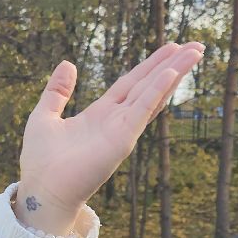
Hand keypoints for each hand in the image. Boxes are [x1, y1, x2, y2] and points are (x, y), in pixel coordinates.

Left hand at [15, 41, 205, 235]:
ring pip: (153, 93)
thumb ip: (58, 91)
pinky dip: (157, 91)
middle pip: (149, 85)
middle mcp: (116, 120)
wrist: (42, 191)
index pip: (132, 84)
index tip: (170, 48)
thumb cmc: (41, 162)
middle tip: (196, 45)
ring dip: (174, 72)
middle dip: (172, 64)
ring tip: (195, 51)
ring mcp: (122, 129)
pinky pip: (143, 109)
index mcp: (101, 114)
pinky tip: (171, 73)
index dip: (150, 66)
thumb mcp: (45, 115)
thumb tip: (68, 63)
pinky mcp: (122, 139)